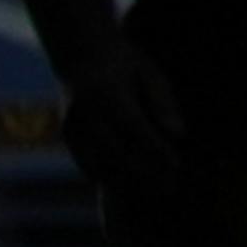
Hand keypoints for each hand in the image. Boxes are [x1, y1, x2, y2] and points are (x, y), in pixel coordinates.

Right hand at [48, 35, 184, 222]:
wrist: (82, 55)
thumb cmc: (126, 63)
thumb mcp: (151, 74)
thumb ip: (164, 103)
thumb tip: (179, 135)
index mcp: (106, 92)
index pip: (134, 128)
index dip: (156, 150)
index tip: (177, 165)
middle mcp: (84, 112)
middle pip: (114, 152)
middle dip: (143, 173)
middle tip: (170, 187)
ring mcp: (71, 126)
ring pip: (97, 164)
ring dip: (126, 181)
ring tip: (154, 191)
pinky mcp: (67, 136)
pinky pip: (86, 164)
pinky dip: (108, 177)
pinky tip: (130, 186)